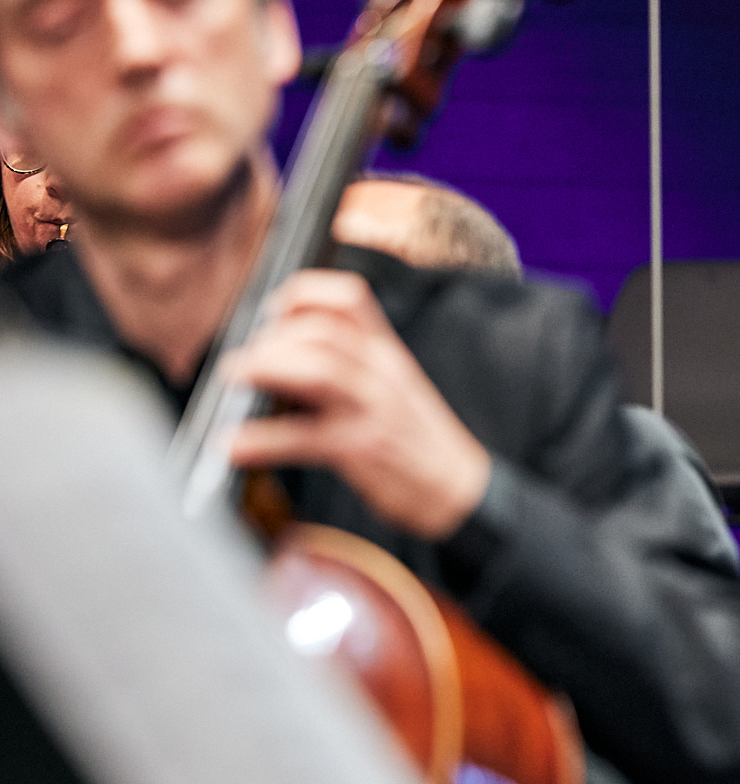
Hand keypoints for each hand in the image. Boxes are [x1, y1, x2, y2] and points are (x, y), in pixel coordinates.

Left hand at [220, 269, 491, 540]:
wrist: (460, 488)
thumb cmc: (417, 439)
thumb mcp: (395, 387)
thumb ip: (353, 365)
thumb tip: (285, 355)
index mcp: (388, 353)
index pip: (350, 299)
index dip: (303, 295)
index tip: (272, 310)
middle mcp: (384, 373)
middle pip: (324, 332)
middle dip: (273, 339)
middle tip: (244, 359)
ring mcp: (376, 410)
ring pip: (319, 370)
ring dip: (266, 368)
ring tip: (234, 379)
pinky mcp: (365, 450)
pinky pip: (306, 437)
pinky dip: (262, 440)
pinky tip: (235, 447)